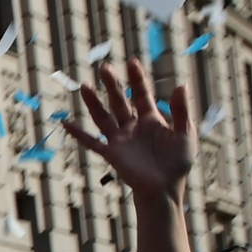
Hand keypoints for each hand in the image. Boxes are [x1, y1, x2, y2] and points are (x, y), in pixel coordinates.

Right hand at [64, 59, 190, 198]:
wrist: (165, 189)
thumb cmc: (178, 164)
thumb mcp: (186, 134)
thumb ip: (182, 110)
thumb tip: (181, 84)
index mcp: (151, 121)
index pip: (142, 95)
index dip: (138, 79)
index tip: (132, 62)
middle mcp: (132, 127)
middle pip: (120, 101)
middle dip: (113, 85)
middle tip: (105, 67)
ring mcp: (120, 140)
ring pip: (103, 116)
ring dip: (93, 102)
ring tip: (84, 85)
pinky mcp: (111, 154)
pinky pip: (91, 142)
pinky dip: (78, 133)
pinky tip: (66, 123)